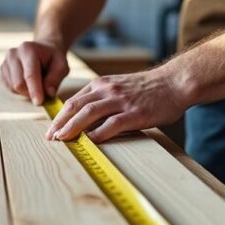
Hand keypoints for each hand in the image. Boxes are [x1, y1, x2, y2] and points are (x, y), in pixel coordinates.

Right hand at [0, 40, 69, 104]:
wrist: (42, 51)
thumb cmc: (52, 58)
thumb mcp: (61, 66)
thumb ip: (55, 79)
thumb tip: (49, 93)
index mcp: (28, 49)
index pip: (30, 74)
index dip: (34, 90)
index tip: (39, 102)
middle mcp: (13, 54)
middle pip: (18, 83)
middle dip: (31, 93)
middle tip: (43, 93)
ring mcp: (5, 62)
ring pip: (13, 87)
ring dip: (26, 92)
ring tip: (36, 83)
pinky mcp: (2, 70)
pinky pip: (9, 88)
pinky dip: (19, 91)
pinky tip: (27, 83)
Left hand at [46, 68, 188, 142]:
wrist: (175, 82)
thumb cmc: (148, 89)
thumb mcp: (119, 87)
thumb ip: (103, 99)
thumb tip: (86, 120)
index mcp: (102, 84)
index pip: (74, 100)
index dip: (60, 115)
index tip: (52, 128)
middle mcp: (108, 90)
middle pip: (76, 106)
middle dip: (60, 122)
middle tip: (50, 137)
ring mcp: (121, 101)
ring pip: (89, 113)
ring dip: (72, 127)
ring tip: (62, 139)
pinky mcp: (135, 113)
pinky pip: (112, 124)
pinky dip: (99, 134)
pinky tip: (90, 142)